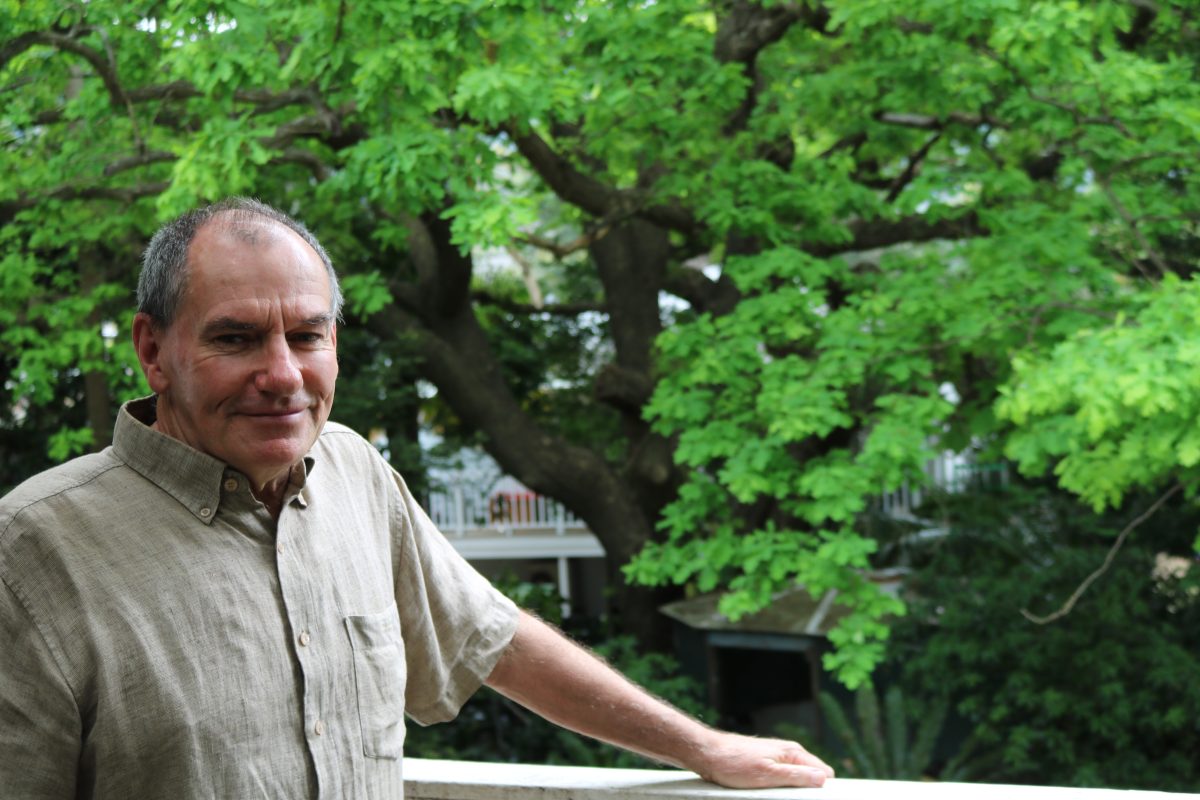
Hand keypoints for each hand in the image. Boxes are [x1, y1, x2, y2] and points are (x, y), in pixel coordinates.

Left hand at [691, 732, 834, 788]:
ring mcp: (775, 758)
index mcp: (793, 753)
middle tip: (785, 797)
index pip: (824, 772)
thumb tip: (822, 778)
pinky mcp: (764, 765)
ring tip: (771, 794)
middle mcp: (787, 753)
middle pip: (809, 777)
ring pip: (793, 781)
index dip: (821, 788)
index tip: (811, 798)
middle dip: (803, 791)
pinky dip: (774, 789)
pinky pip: (779, 781)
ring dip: (787, 792)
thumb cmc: (734, 763)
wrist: (708, 754)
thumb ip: (797, 775)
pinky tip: (763, 793)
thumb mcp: (768, 774)